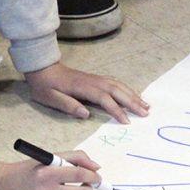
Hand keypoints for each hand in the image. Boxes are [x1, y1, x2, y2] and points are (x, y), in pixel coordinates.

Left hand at [24, 62, 149, 123]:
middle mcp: (93, 81)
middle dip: (133, 101)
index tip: (127, 121)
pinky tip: (132, 94)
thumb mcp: (50, 98)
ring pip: (118, 85)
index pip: (104, 99)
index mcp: (83, 87)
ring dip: (133, 94)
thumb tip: (86, 114)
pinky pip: (115, 83)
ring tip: (145, 105)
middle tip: (146, 113)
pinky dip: (126, 89)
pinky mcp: (95, 79)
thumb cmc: (45, 86)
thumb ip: (68, 105)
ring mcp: (95, 78)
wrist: (43, 68)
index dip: (116, 110)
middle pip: (117, 90)